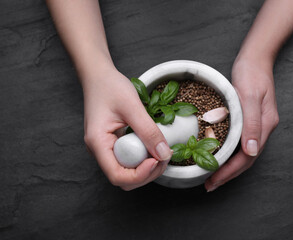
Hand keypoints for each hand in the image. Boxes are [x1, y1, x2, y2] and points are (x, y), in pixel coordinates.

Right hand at [82, 67, 172, 190]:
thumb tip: (164, 154)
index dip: (140, 175)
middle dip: (147, 173)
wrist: (99, 77)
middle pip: (123, 178)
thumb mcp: (132, 106)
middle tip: (164, 157)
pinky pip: (129, 160)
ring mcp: (105, 149)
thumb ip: (149, 131)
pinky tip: (153, 147)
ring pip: (127, 172)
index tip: (156, 160)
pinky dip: (143, 158)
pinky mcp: (113, 145)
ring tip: (161, 152)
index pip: (117, 175)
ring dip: (147, 168)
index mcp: (97, 143)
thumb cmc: (109, 87)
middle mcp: (99, 151)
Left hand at [205, 57, 278, 191]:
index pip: (247, 157)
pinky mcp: (249, 120)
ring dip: (228, 167)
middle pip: (246, 159)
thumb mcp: (250, 96)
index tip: (214, 180)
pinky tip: (218, 155)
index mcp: (265, 126)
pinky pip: (239, 142)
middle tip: (209, 184)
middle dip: (227, 174)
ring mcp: (257, 126)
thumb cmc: (252, 74)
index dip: (230, 171)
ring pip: (243, 153)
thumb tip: (251, 151)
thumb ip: (252, 123)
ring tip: (212, 176)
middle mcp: (262, 129)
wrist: (255, 59)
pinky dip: (228, 153)